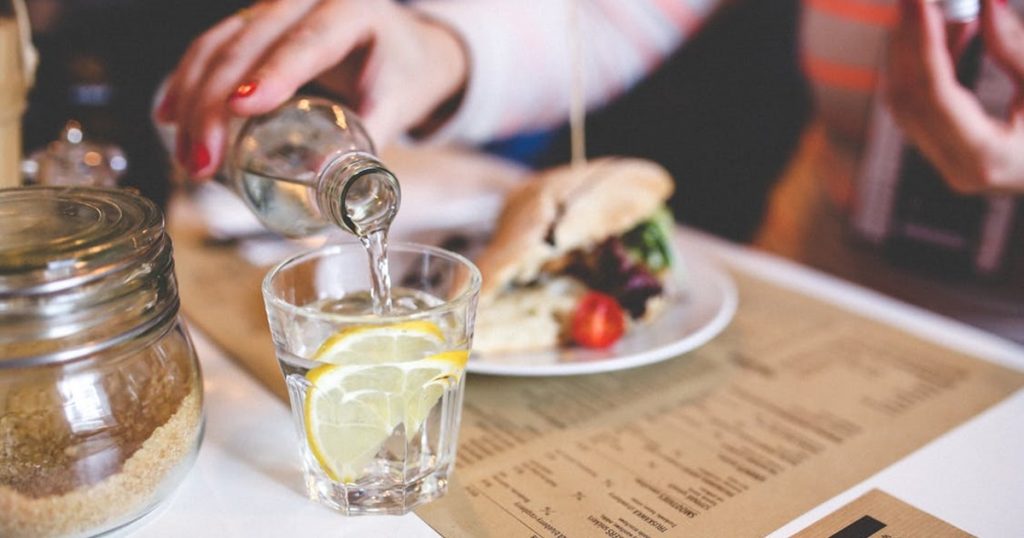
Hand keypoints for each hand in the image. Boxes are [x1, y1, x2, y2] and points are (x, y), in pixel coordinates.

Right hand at [156, 0, 467, 178]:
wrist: (405, 49)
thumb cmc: (404, 75)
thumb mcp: (398, 104)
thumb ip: (368, 140)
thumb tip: (326, 183)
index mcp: (353, 9)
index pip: (308, 41)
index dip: (273, 75)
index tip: (243, 110)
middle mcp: (306, 0)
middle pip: (249, 44)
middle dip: (215, 105)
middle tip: (203, 163)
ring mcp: (275, 9)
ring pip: (218, 45)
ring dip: (192, 101)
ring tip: (189, 158)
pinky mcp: (254, 26)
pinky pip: (211, 48)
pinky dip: (187, 83)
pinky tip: (169, 116)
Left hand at [887, 0, 1023, 193]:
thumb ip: (1015, 49)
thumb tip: (987, 5)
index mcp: (988, 158)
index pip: (936, 94)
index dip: (924, 44)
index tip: (919, 3)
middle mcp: (958, 168)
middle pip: (910, 98)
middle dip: (906, 43)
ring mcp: (949, 167)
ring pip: (906, 105)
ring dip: (909, 54)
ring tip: (926, 9)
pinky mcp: (949, 157)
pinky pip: (919, 110)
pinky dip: (923, 71)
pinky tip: (944, 35)